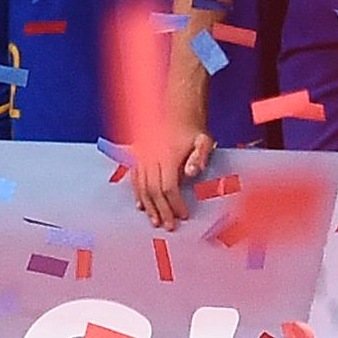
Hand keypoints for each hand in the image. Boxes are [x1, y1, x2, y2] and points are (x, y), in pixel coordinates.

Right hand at [132, 114, 215, 229]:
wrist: (174, 111)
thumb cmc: (191, 129)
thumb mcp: (203, 140)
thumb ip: (200, 156)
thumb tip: (192, 172)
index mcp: (167, 155)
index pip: (168, 187)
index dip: (175, 204)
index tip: (183, 215)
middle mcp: (150, 156)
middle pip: (153, 190)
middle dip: (161, 210)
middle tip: (170, 226)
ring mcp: (140, 156)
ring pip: (141, 187)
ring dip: (148, 206)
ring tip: (156, 221)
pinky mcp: (135, 155)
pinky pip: (133, 178)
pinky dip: (137, 194)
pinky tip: (141, 206)